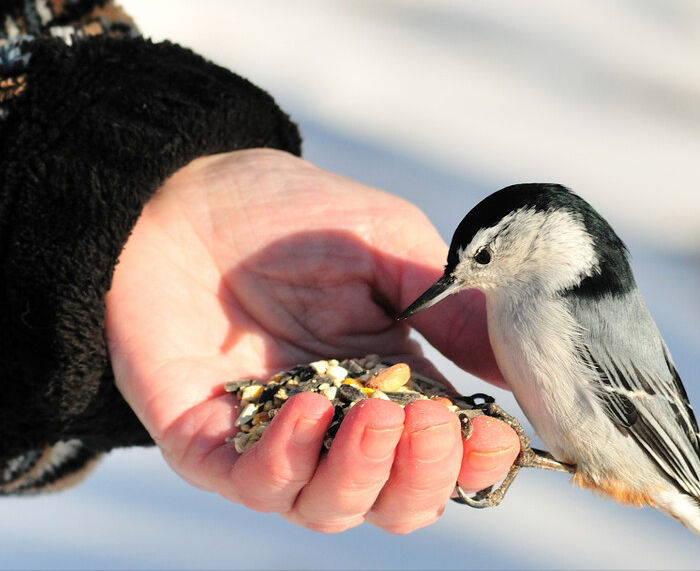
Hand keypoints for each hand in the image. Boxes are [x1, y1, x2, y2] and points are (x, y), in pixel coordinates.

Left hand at [106, 149, 517, 532]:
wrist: (179, 191)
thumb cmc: (288, 213)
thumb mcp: (389, 244)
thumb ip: (451, 306)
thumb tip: (520, 367)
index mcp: (388, 381)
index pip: (443, 456)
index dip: (475, 463)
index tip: (494, 436)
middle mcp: (333, 423)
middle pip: (393, 501)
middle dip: (423, 478)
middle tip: (429, 423)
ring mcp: (269, 436)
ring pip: (329, 508)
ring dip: (363, 474)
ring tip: (376, 415)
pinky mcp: (206, 440)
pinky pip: (252, 482)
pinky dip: (288, 460)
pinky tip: (308, 408)